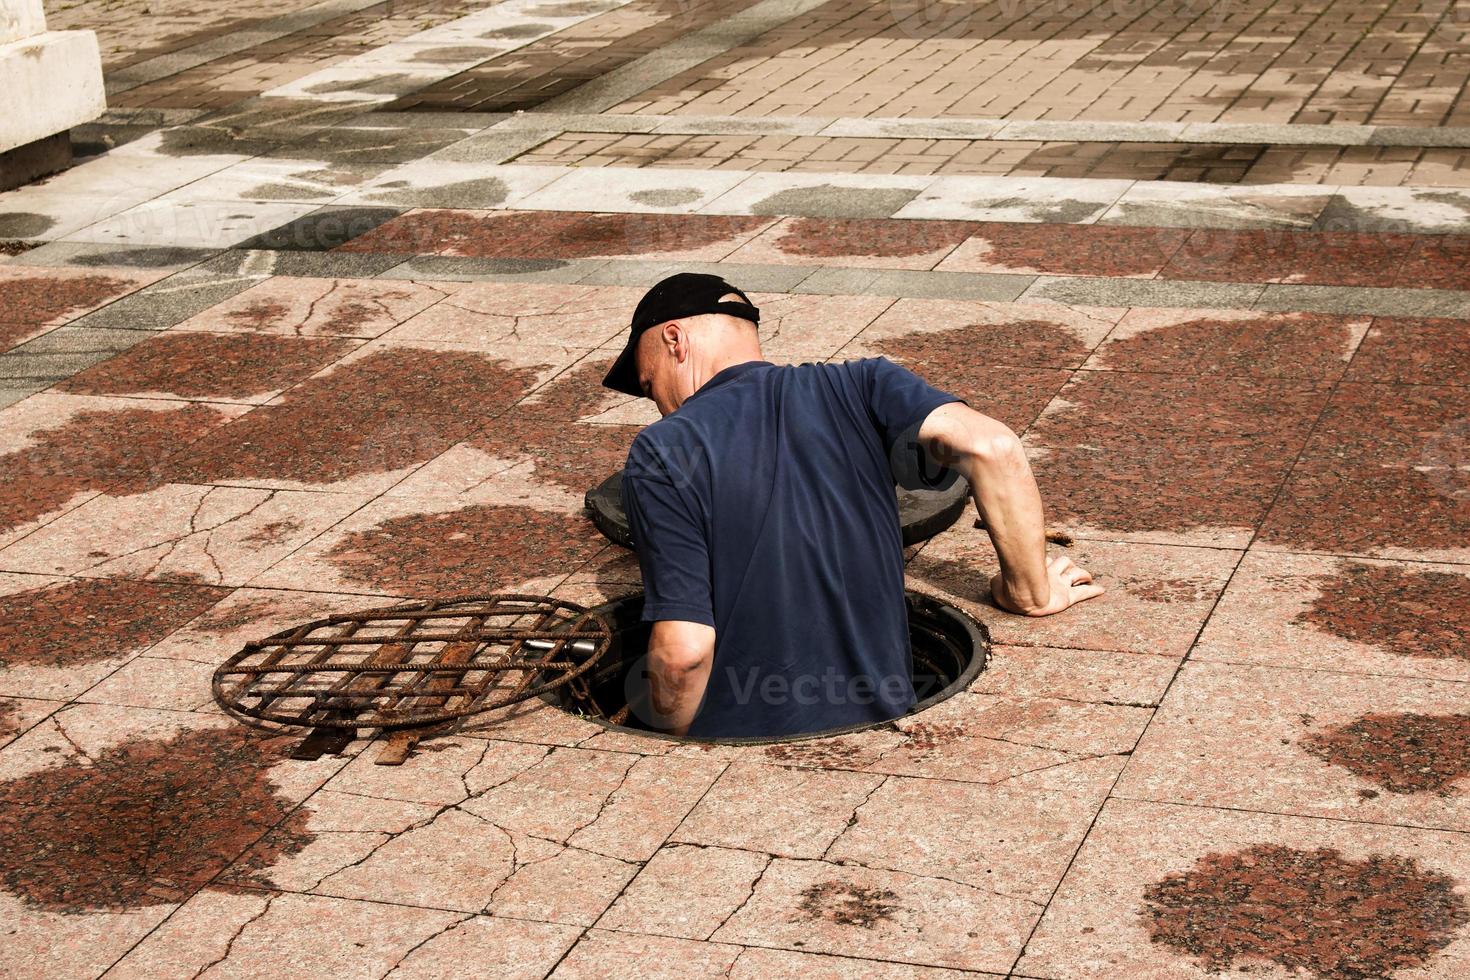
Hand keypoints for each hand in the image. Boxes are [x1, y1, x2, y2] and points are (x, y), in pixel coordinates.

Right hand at [989, 555, 1103, 615]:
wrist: (1020, 596)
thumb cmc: (1008, 588)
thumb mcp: (997, 583)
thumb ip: (1001, 581)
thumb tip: (997, 581)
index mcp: (1035, 569)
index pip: (1045, 561)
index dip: (1047, 562)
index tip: (1047, 564)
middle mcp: (1050, 573)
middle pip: (1063, 562)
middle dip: (1066, 565)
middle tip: (1069, 569)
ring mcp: (1060, 584)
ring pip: (1076, 573)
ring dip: (1082, 574)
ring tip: (1087, 577)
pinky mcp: (1066, 597)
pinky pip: (1083, 593)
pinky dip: (1092, 591)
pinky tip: (1101, 590)